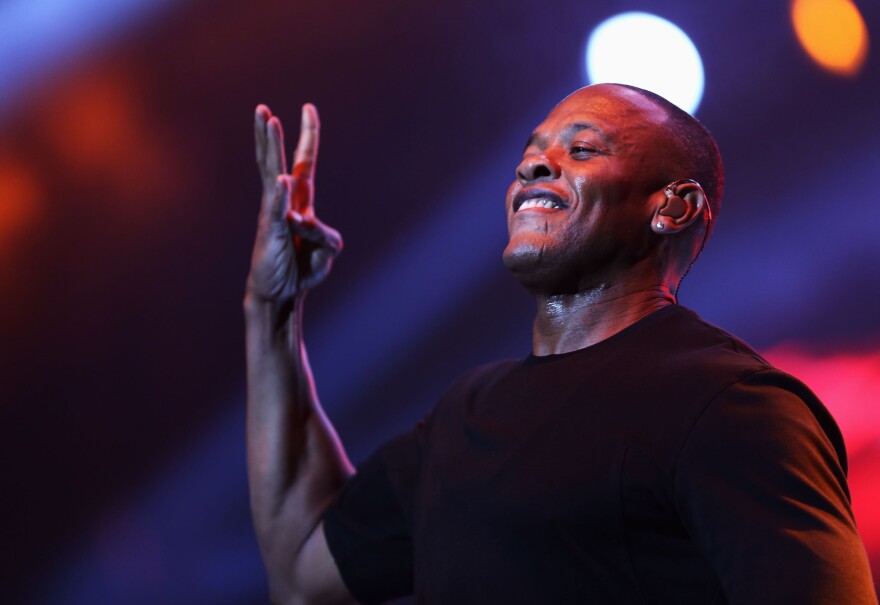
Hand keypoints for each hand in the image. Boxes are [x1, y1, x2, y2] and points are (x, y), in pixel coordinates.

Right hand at [247, 103, 341, 305]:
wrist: (280, 294)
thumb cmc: (300, 269)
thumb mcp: (326, 251)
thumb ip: (328, 237)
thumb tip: (314, 228)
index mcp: (299, 202)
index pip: (304, 162)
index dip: (308, 135)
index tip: (308, 108)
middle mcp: (283, 202)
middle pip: (278, 160)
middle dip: (273, 134)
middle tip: (263, 109)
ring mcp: (273, 215)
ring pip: (271, 174)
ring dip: (271, 147)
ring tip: (267, 123)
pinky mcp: (270, 232)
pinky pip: (276, 210)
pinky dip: (280, 195)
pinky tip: (282, 180)